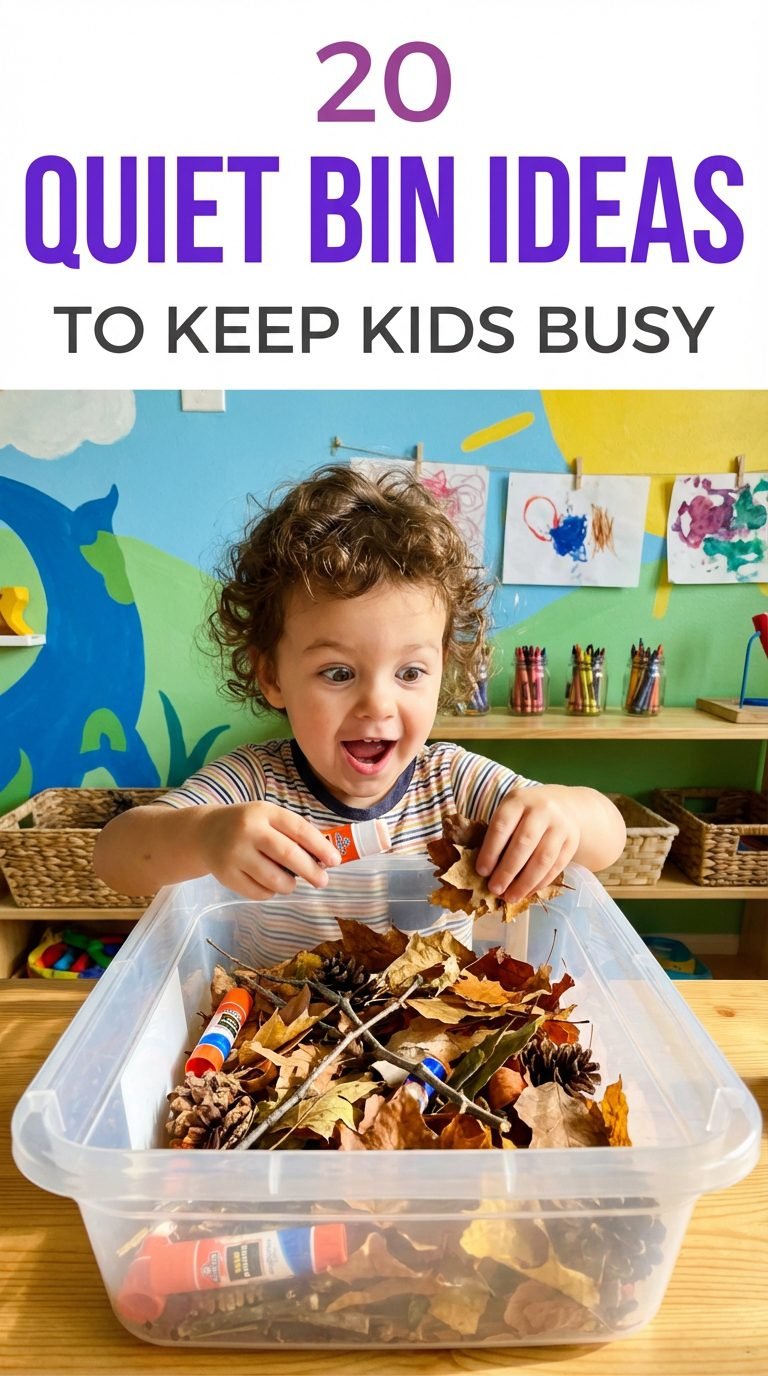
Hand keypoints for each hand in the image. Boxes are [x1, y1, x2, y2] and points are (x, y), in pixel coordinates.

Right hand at [199, 802, 341, 900]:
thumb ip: (293, 834)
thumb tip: (325, 859)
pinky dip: (270, 893)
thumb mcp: (268, 819)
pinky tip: (269, 885)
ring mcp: (235, 853)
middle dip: (311, 871)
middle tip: (322, 881)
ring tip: (291, 883)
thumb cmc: (248, 826)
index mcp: (265, 812)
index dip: (320, 846)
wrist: (205, 833)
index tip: (335, 861)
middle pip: (288, 855)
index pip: (299, 829)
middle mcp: (249, 830)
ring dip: (290, 885)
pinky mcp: (226, 875)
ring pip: (274, 879)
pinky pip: (258, 892)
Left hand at [474, 788, 580, 900]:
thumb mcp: (510, 811)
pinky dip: (540, 882)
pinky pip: (556, 866)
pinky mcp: (572, 841)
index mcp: (518, 800)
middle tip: (495, 889)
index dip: (490, 851)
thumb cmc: (525, 813)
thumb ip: (499, 834)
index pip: (502, 827)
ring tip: (511, 897)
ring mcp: (560, 825)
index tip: (482, 871)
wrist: (564, 805)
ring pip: (542, 858)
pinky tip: (528, 892)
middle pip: (523, 844)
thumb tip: (486, 872)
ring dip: (525, 882)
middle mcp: (542, 810)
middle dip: (507, 870)